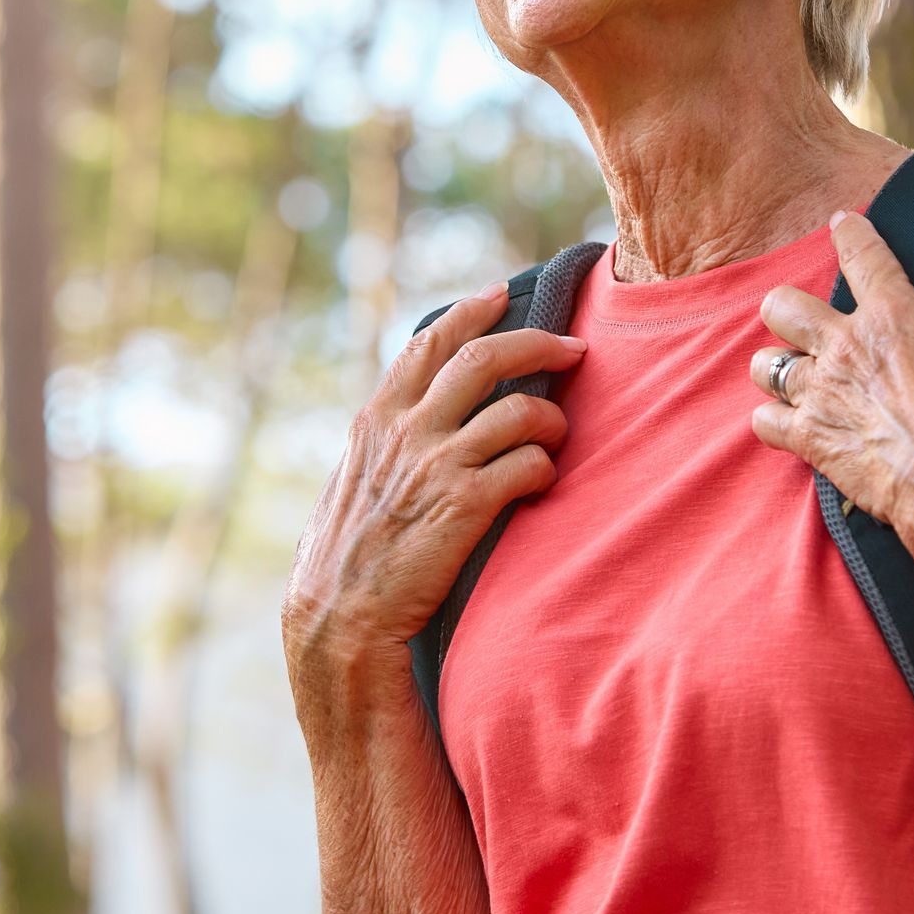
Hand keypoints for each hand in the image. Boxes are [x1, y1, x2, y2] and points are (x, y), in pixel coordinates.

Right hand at [282, 284, 584, 690]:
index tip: (500, 294)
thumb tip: (409, 416)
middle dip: (537, 341)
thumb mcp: (351, 481)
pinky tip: (543, 479)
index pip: (428, 343)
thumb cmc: (346, 558)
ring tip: (560, 431)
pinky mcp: (466, 505)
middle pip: (483, 357)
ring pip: (519, 409)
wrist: (340, 620)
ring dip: (552, 415)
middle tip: (574, 344)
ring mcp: (437, 465)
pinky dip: (545, 465)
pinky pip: (529, 464)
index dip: (469, 312)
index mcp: (377, 419)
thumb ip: (383, 443)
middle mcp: (407, 431)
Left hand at [747, 210, 913, 543]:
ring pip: (763, 364)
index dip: (849, 233)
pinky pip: (764, 422)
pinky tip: (785, 426)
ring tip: (790, 378)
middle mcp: (845, 344)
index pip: (863, 254)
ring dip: (775, 370)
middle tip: (803, 326)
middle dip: (785, 311)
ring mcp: (820, 390)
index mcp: (894, 315)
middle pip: (782, 306)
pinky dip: (772, 423)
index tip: (841, 224)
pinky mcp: (809, 436)